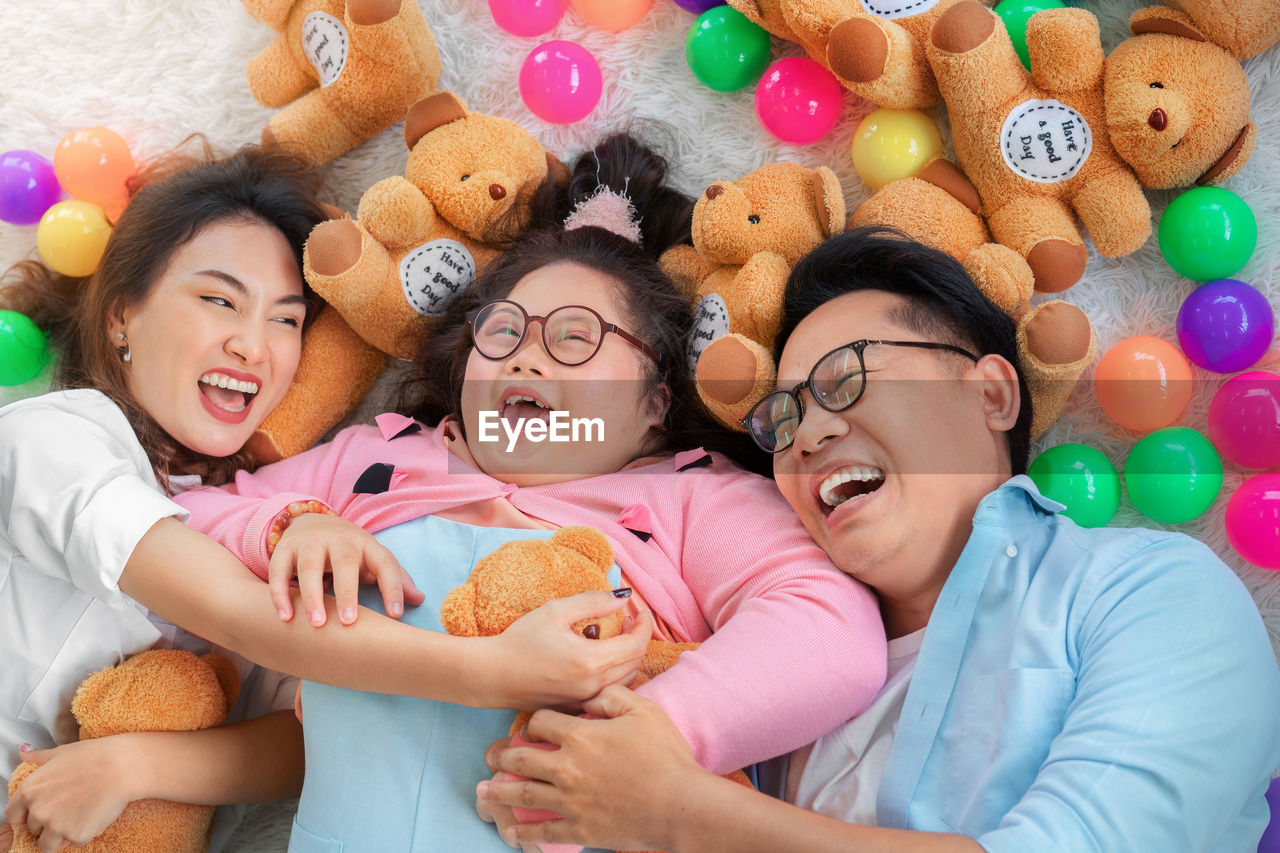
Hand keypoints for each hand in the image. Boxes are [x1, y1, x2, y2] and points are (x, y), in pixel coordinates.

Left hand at [4, 738, 137, 851]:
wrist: (123, 766)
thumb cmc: (94, 756)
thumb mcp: (62, 752)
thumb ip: (39, 756)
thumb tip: (23, 751)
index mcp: (29, 790)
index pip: (13, 816)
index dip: (27, 814)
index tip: (41, 810)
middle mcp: (38, 810)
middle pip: (34, 830)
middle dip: (49, 823)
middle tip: (70, 807)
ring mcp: (56, 825)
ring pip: (49, 844)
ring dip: (61, 835)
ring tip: (80, 816)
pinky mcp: (75, 835)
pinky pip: (75, 842)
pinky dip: (84, 833)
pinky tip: (94, 815)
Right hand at [269, 513, 423, 626]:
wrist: (311, 522)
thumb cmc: (350, 552)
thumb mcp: (373, 560)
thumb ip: (395, 579)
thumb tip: (420, 599)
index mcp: (367, 544)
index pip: (385, 563)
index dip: (393, 588)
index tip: (396, 615)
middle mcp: (339, 540)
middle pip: (344, 562)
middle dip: (347, 592)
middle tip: (348, 622)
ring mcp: (310, 543)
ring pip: (309, 567)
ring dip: (311, 596)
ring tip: (316, 623)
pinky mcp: (285, 549)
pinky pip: (279, 571)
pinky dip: (280, 593)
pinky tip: (285, 616)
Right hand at [478, 592, 652, 710]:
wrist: (491, 675)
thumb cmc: (519, 641)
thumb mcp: (555, 611)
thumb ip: (592, 602)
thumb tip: (622, 597)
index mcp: (591, 662)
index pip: (636, 644)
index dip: (644, 625)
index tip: (640, 611)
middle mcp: (593, 686)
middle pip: (635, 663)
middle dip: (638, 638)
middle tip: (628, 620)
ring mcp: (585, 701)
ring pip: (626, 680)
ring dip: (629, 657)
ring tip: (617, 637)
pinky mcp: (577, 707)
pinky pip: (609, 691)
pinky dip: (616, 673)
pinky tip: (602, 659)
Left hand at [478, 685, 708, 850]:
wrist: (680, 804)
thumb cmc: (665, 755)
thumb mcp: (643, 711)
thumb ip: (612, 696)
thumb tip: (589, 695)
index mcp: (581, 737)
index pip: (542, 723)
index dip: (534, 722)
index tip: (532, 727)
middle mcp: (568, 768)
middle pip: (523, 758)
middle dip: (504, 755)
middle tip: (491, 756)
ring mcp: (571, 801)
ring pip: (525, 794)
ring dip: (501, 792)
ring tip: (483, 791)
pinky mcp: (580, 828)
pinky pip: (544, 831)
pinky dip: (525, 833)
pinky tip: (510, 832)